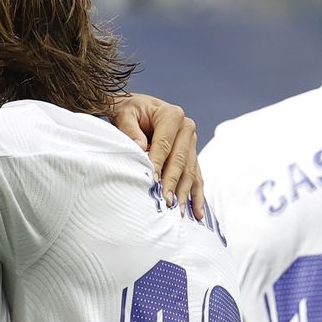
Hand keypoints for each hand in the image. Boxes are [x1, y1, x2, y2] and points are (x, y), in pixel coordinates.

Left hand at [107, 93, 203, 217]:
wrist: (137, 108)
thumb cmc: (129, 111)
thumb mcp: (124, 113)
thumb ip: (129, 128)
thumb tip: (140, 146)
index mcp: (172, 115)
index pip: (164, 144)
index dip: (158, 164)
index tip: (152, 182)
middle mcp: (187, 128)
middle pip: (180, 160)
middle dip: (172, 183)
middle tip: (166, 203)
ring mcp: (192, 142)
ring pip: (190, 171)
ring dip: (185, 193)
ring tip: (179, 213)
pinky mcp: (192, 155)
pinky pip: (196, 177)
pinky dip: (196, 195)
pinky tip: (196, 213)